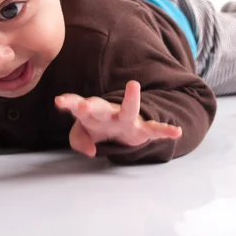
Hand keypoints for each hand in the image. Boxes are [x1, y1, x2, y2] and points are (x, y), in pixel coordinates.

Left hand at [55, 80, 181, 156]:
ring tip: (134, 85)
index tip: (59, 101)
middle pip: (99, 107)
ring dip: (131, 98)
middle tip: (84, 105)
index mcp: (91, 113)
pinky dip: (165, 130)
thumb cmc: (98, 126)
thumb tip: (91, 150)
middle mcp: (109, 113)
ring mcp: (126, 119)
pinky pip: (154, 129)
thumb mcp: (83, 134)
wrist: (120, 129)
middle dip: (91, 106)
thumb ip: (78, 140)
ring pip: (129, 109)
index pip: (77, 105)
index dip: (69, 102)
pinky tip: (175, 131)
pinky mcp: (142, 128)